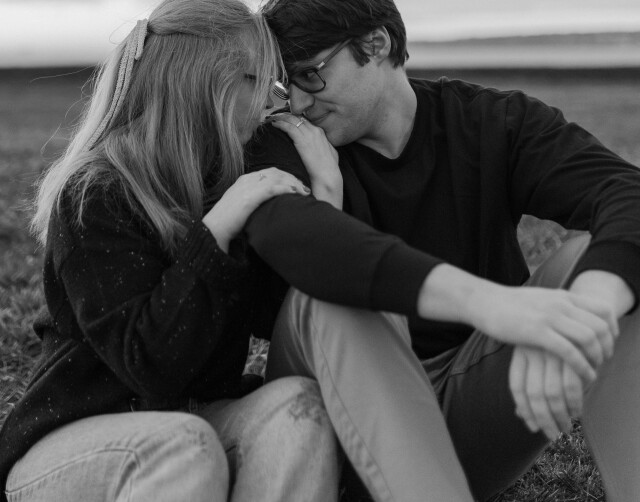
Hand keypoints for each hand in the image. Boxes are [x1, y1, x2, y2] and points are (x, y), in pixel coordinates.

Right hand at [203, 168, 309, 251]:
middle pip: (276, 172)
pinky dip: (286, 189)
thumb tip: (264, 206)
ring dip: (293, 183)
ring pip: (277, 178)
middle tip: (304, 188)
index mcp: (244, 180)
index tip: (295, 185)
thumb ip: (251, 200)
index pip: (269, 172)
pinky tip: (294, 193)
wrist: (214, 228)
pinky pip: (273, 188)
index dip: (285, 177)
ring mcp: (248, 187)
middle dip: (292, 178)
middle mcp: (247, 180)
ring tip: (304, 191)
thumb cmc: (227, 222)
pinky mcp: (251, 197)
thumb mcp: (239, 205)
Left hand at [271, 114, 342, 208]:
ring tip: (272, 118)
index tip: (287, 119)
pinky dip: (280, 124)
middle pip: (298, 117)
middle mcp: (314, 130)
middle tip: (276, 116)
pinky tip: (274, 124)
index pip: (305, 121)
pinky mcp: (301, 140)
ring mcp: (308, 134)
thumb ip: (324, 146)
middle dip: (286, 115)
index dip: (295, 119)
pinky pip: (288, 127)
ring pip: (292, 120)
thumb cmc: (328, 169)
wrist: (327, 175)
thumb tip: (322, 146)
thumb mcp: (330, 153)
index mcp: (321, 133)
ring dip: (281, 118)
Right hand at [418, 265, 617, 382]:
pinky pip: (569, 351)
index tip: (608, 342)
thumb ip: (557, 304)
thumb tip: (570, 313)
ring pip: (588, 338)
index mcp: (563, 296)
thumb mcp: (540, 298)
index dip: (612, 328)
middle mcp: (561, 304)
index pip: (603, 309)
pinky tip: (583, 375)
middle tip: (603, 360)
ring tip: (594, 370)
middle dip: (607, 347)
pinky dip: (581, 365)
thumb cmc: (508, 304)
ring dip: (597, 358)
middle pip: (600, 326)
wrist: (484, 301)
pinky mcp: (537, 332)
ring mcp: (549, 317)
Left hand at [509, 345, 584, 439]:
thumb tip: (520, 416)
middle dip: (544, 419)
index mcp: (520, 351)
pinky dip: (575, 402)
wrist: (575, 306)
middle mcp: (533, 351)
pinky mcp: (570, 351)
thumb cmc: (554, 337)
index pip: (517, 387)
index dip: (525, 410)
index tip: (533, 427)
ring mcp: (551, 351)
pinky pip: (571, 384)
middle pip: (533, 395)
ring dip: (561, 415)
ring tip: (567, 426)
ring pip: (552, 394)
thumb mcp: (535, 354)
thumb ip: (528, 384)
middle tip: (554, 434)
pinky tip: (578, 409)